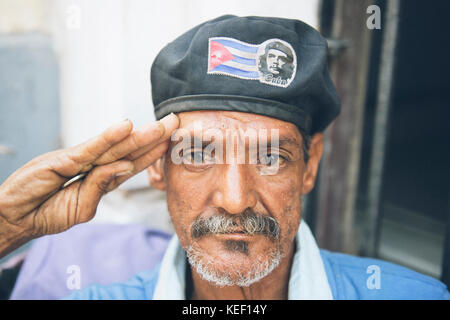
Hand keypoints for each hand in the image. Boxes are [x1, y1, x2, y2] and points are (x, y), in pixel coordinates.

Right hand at [0, 114, 178, 257]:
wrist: (14, 216)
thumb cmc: (46, 212)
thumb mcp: (81, 207)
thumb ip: (101, 188)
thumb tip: (124, 168)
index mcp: (98, 179)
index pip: (130, 163)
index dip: (151, 153)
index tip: (171, 142)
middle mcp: (91, 165)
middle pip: (127, 149)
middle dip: (153, 137)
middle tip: (175, 121)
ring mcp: (77, 160)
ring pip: (113, 146)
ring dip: (138, 135)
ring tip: (161, 124)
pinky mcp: (61, 160)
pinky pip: (89, 150)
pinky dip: (107, 138)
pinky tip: (125, 127)